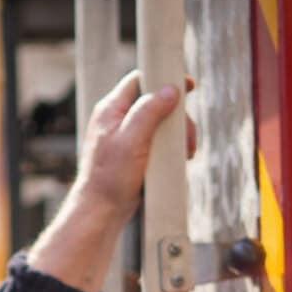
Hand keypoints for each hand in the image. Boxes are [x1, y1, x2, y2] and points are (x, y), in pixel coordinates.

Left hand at [26, 71, 194, 291]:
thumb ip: (148, 111)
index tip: (188, 85)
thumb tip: (170, 90)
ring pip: (160, 123)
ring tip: (187, 153)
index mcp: (111, 109)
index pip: (140, 80)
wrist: (102, 211)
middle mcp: (117, 119)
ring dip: (178, 134)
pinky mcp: (134, 153)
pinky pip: (158, 141)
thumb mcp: (132, 140)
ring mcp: (126, 136)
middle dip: (177, 116)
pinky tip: (180, 159)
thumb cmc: (111, 178)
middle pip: (155, 102)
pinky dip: (171, 147)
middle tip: (190, 137)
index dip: (164, 79)